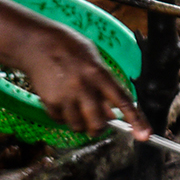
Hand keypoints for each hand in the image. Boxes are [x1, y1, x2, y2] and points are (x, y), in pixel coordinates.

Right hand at [0, 0, 151, 140]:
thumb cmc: (68, 48)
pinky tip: (60, 98)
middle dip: (100, 126)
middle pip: (99, 124)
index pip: (123, 101)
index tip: (145, 137)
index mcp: (98, 73)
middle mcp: (84, 87)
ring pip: (80, 125)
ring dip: (81, 122)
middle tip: (98, 120)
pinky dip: (64, 115)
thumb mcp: (92, 59)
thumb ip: (104, 83)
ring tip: (76, 104)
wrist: (34, 42)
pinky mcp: (50, 103)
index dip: (136, 120)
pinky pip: (62, 120)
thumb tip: (113, 111)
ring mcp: (65, 97)